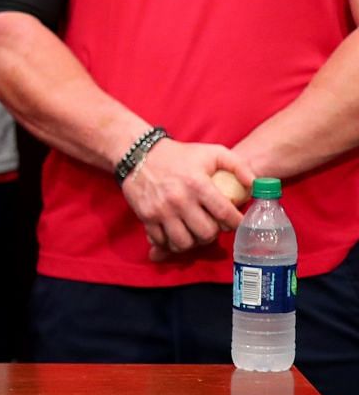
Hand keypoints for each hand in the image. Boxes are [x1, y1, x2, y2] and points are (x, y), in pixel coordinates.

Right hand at [121, 138, 252, 257]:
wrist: (139, 152)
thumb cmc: (180, 154)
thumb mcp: (212, 152)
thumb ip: (239, 166)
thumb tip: (254, 185)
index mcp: (198, 184)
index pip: (225, 214)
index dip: (236, 223)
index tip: (237, 222)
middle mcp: (179, 200)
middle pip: (206, 233)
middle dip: (214, 233)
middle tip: (214, 226)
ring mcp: (161, 210)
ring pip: (184, 242)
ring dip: (194, 241)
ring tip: (196, 232)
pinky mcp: (146, 216)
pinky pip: (162, 241)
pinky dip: (172, 242)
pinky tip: (178, 233)